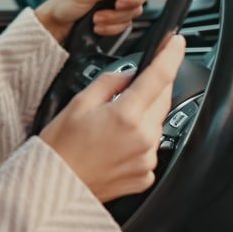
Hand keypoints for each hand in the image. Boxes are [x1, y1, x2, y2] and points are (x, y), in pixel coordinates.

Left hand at [34, 0, 156, 43]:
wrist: (57, 26)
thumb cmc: (63, 3)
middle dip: (133, 0)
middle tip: (117, 5)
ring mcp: (117, 0)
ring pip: (135, 9)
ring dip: (115, 18)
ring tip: (97, 18)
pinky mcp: (116, 16)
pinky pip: (126, 23)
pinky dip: (113, 27)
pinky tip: (99, 26)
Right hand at [38, 33, 185, 202]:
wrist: (55, 189)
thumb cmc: (60, 148)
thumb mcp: (79, 103)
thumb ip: (110, 83)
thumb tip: (129, 74)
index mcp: (126, 115)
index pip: (159, 76)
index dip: (171, 54)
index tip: (177, 42)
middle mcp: (143, 139)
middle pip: (162, 99)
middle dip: (152, 87)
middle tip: (127, 89)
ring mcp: (147, 159)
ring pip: (157, 123)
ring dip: (144, 115)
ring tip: (111, 125)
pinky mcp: (146, 175)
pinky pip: (150, 148)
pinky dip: (139, 140)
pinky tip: (115, 144)